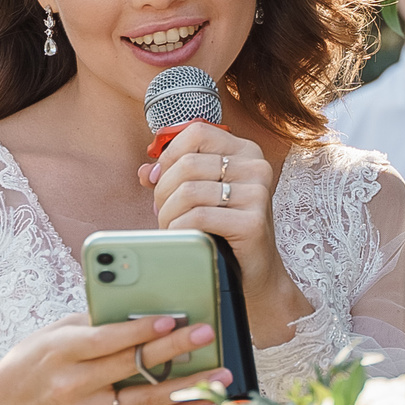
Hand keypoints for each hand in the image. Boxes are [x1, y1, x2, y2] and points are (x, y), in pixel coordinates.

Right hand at [0, 314, 229, 404]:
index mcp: (60, 353)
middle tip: (206, 333)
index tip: (171, 317)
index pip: (106, 341)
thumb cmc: (31, 364)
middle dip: (172, 350)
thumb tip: (140, 308)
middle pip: (131, 368)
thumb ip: (92, 323)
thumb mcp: (51, 334)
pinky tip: (206, 404)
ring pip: (144, 402)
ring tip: (222, 376)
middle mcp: (73, 387)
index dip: (140, 330)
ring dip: (187, 389)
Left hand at [142, 125, 309, 328]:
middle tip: (162, 212)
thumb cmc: (225, 230)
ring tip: (171, 227)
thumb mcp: (202, 195)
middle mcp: (256, 167)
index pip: (196, 132)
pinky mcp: (253, 222)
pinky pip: (198, 217)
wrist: (255, 271)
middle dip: (163, 191)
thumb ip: (174, 177)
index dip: (169, 155)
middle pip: (187, 163)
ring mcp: (258, 193)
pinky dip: (180, 229)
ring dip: (168, 214)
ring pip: (188, 191)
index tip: (158, 179)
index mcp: (245, 151)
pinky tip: (183, 237)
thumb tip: (145, 171)